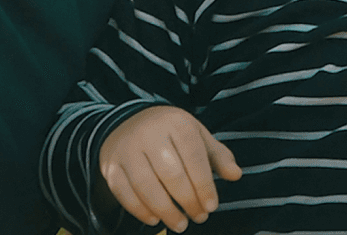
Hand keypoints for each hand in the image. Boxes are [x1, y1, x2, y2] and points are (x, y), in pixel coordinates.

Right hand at [99, 105, 239, 231]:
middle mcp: (149, 133)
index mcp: (177, 123)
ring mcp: (127, 149)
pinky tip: (155, 220)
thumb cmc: (171, 134)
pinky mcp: (110, 165)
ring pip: (146, 186)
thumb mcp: (197, 136)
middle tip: (199, 218)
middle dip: (188, 201)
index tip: (212, 206)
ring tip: (180, 225)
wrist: (129, 122)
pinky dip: (140, 210)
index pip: (194, 158)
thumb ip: (218, 156)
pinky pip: (124, 193)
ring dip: (165, 211)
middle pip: (171, 174)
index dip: (204, 185)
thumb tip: (236, 175)